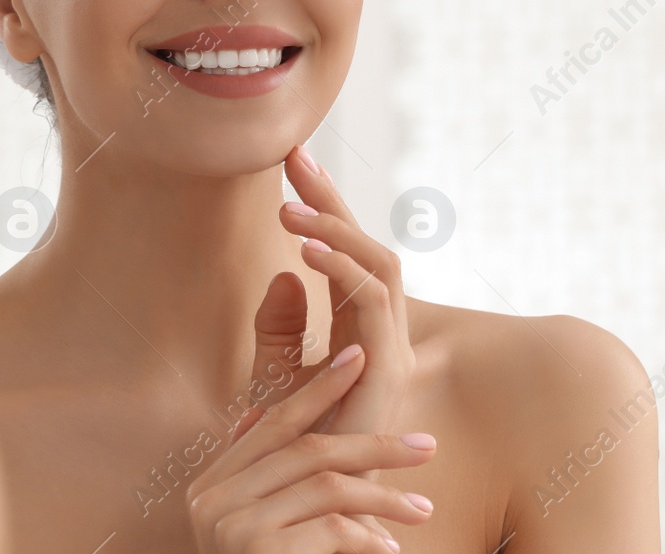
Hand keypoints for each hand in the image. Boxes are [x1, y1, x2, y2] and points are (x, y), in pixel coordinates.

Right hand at [188, 344, 436, 552]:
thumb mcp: (251, 525)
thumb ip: (256, 476)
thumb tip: (256, 414)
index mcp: (211, 487)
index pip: (273, 421)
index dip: (318, 387)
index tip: (358, 360)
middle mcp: (214, 500)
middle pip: (308, 449)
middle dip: (374, 443)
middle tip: (425, 446)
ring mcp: (233, 526)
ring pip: (329, 485)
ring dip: (385, 496)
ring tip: (424, 509)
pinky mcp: (260, 551)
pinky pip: (333, 529)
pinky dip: (369, 536)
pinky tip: (390, 549)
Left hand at [279, 144, 415, 439]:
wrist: (308, 506)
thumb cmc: (292, 447)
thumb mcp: (274, 377)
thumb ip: (278, 328)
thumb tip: (284, 271)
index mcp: (358, 330)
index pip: (343, 252)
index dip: (322, 203)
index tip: (293, 158)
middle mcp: (383, 335)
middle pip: (367, 246)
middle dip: (331, 199)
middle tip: (294, 158)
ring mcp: (391, 351)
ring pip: (380, 267)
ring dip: (335, 231)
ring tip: (288, 212)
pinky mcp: (388, 371)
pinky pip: (375, 305)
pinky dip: (343, 271)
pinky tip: (305, 251)